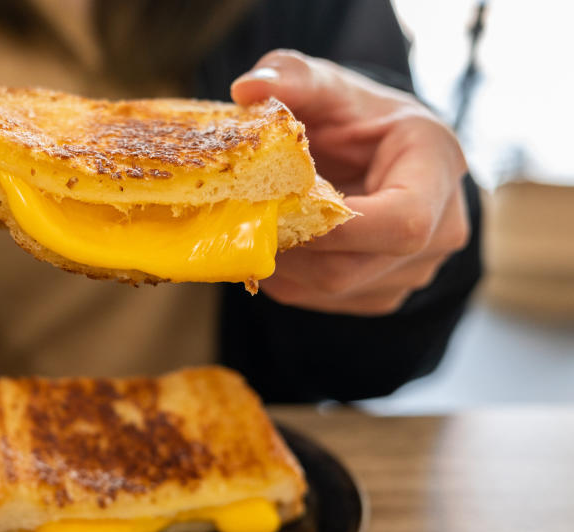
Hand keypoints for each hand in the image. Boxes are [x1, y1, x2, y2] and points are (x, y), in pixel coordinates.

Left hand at [231, 50, 469, 314]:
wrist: (376, 152)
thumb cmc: (355, 117)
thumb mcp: (329, 85)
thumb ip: (293, 78)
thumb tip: (247, 89)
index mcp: (438, 167)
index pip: (402, 222)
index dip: (335, 228)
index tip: (278, 206)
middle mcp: (442, 229)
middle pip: (356, 267)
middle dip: (289, 247)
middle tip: (243, 218)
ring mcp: (416, 270)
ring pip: (335, 289)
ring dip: (281, 264)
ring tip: (254, 226)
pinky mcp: (383, 293)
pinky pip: (325, 300)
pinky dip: (287, 277)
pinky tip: (273, 244)